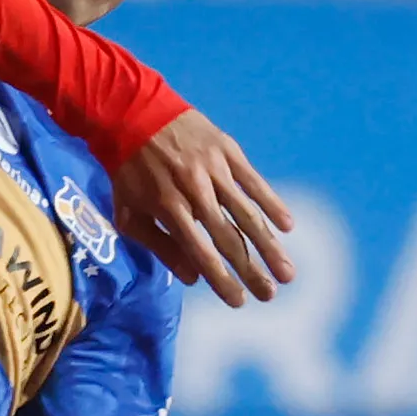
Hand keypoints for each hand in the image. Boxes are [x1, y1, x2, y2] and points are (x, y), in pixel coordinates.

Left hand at [115, 110, 295, 306]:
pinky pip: (254, 181)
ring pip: (247, 213)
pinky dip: (272, 203)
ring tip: (287, 272)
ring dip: (269, 246)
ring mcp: (214, 169)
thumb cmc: (129, 171)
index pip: (200, 252)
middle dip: (251, 270)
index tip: (239, 302)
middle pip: (229, 238)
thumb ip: (160, 246)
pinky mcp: (227, 151)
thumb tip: (193, 278)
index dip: (221, 280)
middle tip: (270, 295)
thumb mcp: (129, 213)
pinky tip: (288, 226)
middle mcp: (194, 190)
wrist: (132, 113)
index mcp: (168, 208)